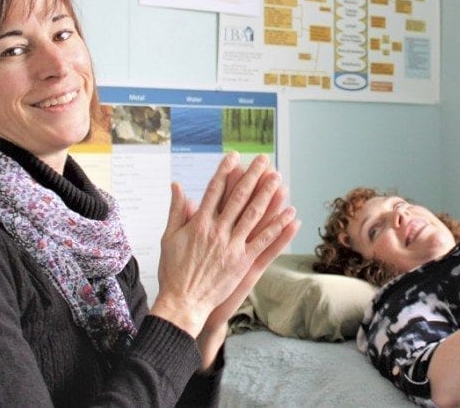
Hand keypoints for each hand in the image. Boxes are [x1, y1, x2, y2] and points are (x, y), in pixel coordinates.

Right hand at [150, 153, 296, 338]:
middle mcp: (217, 231)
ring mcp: (231, 246)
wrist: (182, 303)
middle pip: (238, 197)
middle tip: (264, 160)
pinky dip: (278, 227)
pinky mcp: (243, 263)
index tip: (235, 156)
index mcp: (199, 223)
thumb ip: (176, 210)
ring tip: (279, 179)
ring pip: (254, 215)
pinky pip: (264, 241)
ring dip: (268, 195)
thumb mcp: (169, 237)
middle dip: (252, 176)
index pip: (215, 190)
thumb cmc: (173, 271)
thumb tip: (177, 185)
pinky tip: (290, 214)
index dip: (226, 171)